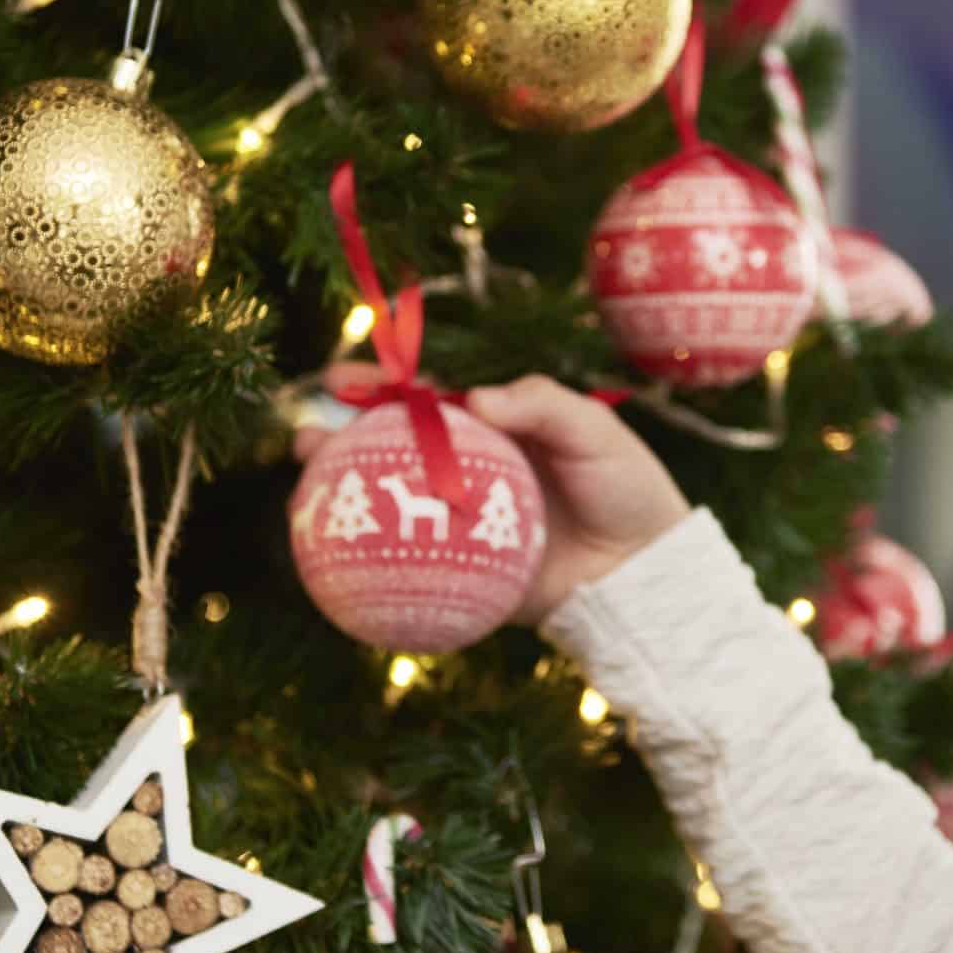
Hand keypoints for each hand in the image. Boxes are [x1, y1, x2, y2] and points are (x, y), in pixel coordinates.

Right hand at [292, 370, 689, 624]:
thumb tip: (478, 399)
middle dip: (338, 444)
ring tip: (304, 499)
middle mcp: (466, 473)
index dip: (379, 385)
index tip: (340, 378)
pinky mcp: (463, 575)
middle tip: (307, 440)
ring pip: (389, 510)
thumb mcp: (594, 432)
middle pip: (388, 453)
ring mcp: (460, 525)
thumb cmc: (627, 487)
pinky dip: (372, 566)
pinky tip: (338, 566)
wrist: (647, 571)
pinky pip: (411, 568)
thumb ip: (541, 404)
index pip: (423, 400)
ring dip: (342, 503)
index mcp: (490, 428)